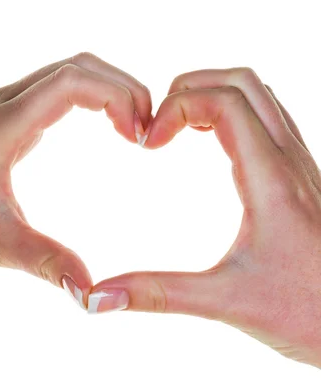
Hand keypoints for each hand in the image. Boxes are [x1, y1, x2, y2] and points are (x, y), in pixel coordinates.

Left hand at [0, 53, 151, 306]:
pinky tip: (105, 127)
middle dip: (121, 87)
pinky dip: (88, 100)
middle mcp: (1, 106)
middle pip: (76, 67)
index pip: (72, 80)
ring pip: (65, 75)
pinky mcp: (1, 122)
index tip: (140, 135)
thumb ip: (47, 264)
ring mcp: (0, 110)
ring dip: (106, 91)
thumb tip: (93, 294)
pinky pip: (53, 93)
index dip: (117, 94)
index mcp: (1, 125)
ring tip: (134, 128)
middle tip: (148, 130)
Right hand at [89, 67, 320, 366]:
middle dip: (190, 87)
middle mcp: (291, 164)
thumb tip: (100, 297)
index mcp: (272, 182)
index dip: (175, 106)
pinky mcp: (301, 181)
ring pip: (261, 98)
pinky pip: (270, 123)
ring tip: (175, 126)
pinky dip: (232, 115)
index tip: (147, 143)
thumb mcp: (228, 303)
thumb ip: (158, 294)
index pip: (224, 102)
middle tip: (156, 124)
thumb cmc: (312, 317)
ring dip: (212, 96)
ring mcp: (301, 169)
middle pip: (243, 83)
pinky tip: (210, 146)